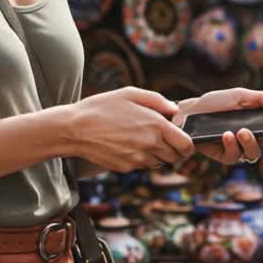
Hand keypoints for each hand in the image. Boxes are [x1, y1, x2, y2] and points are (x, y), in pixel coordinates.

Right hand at [66, 88, 193, 171]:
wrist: (74, 129)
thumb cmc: (101, 107)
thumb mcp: (130, 93)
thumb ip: (157, 101)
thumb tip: (174, 110)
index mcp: (155, 125)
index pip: (186, 145)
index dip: (188, 144)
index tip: (183, 140)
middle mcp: (150, 145)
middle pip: (176, 157)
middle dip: (174, 150)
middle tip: (163, 139)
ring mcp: (138, 159)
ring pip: (159, 163)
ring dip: (156, 154)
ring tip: (140, 140)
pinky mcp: (126, 168)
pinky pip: (141, 166)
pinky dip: (140, 158)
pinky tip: (127, 145)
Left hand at [176, 88, 262, 164]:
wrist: (188, 112)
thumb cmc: (214, 103)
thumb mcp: (238, 96)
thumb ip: (262, 99)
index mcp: (256, 124)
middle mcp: (248, 138)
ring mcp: (236, 148)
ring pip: (253, 154)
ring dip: (251, 143)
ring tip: (242, 131)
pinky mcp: (222, 156)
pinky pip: (233, 157)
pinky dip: (232, 146)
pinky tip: (226, 135)